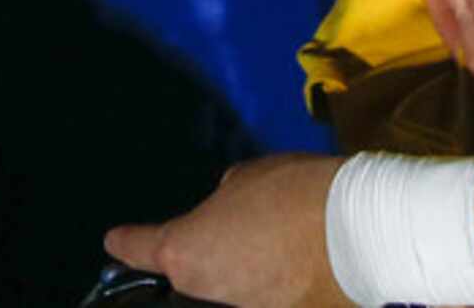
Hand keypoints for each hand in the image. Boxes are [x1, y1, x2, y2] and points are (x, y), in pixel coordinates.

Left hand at [106, 154, 345, 307]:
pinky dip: (275, 284)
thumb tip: (227, 211)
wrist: (359, 234)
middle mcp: (207, 294)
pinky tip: (299, 262)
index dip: (125, 243)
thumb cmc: (293, 194)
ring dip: (243, 273)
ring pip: (231, 292)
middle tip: (229, 233)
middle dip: (202, 259)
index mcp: (185, 253)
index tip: (114, 240)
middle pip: (191, 279)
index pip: (139, 250)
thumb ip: (224, 200)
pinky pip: (266, 299)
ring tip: (275, 244)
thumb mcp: (246, 179)